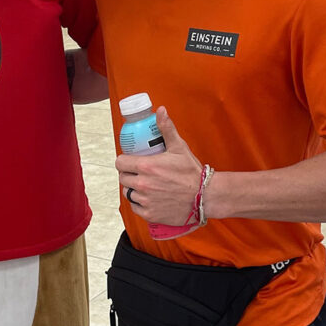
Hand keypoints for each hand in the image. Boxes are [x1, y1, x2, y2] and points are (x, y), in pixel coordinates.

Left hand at [116, 107, 203, 225]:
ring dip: (133, 189)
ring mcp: (145, 201)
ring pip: (128, 193)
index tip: (130, 161)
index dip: (123, 161)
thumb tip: (160, 111)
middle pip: (123, 178)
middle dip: (128, 174)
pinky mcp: (150, 214)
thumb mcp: (179, 147)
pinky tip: (148, 198)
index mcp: (146, 167)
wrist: (205, 196)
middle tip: (138, 173)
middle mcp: (143, 184)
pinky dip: (139, 204)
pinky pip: (135, 208)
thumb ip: (166, 128)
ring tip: (144, 185)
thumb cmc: (192, 172)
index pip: (120, 163)